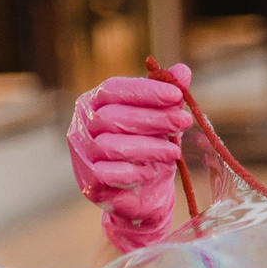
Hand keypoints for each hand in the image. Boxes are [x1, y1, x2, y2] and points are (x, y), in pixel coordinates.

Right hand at [68, 64, 191, 250]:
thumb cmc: (149, 151)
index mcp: (94, 103)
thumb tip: (183, 70)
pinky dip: (131, 171)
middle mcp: (82, 125)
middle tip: (184, 121)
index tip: (177, 95)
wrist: (142, 196)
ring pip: (112, 145)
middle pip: (115, 117)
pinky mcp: (87, 181)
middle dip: (154, 119)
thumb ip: (169, 97)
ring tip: (175, 152)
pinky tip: (150, 171)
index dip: (145, 91)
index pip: (114, 89)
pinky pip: (106, 173)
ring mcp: (82, 154)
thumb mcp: (162, 123)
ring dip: (149, 147)